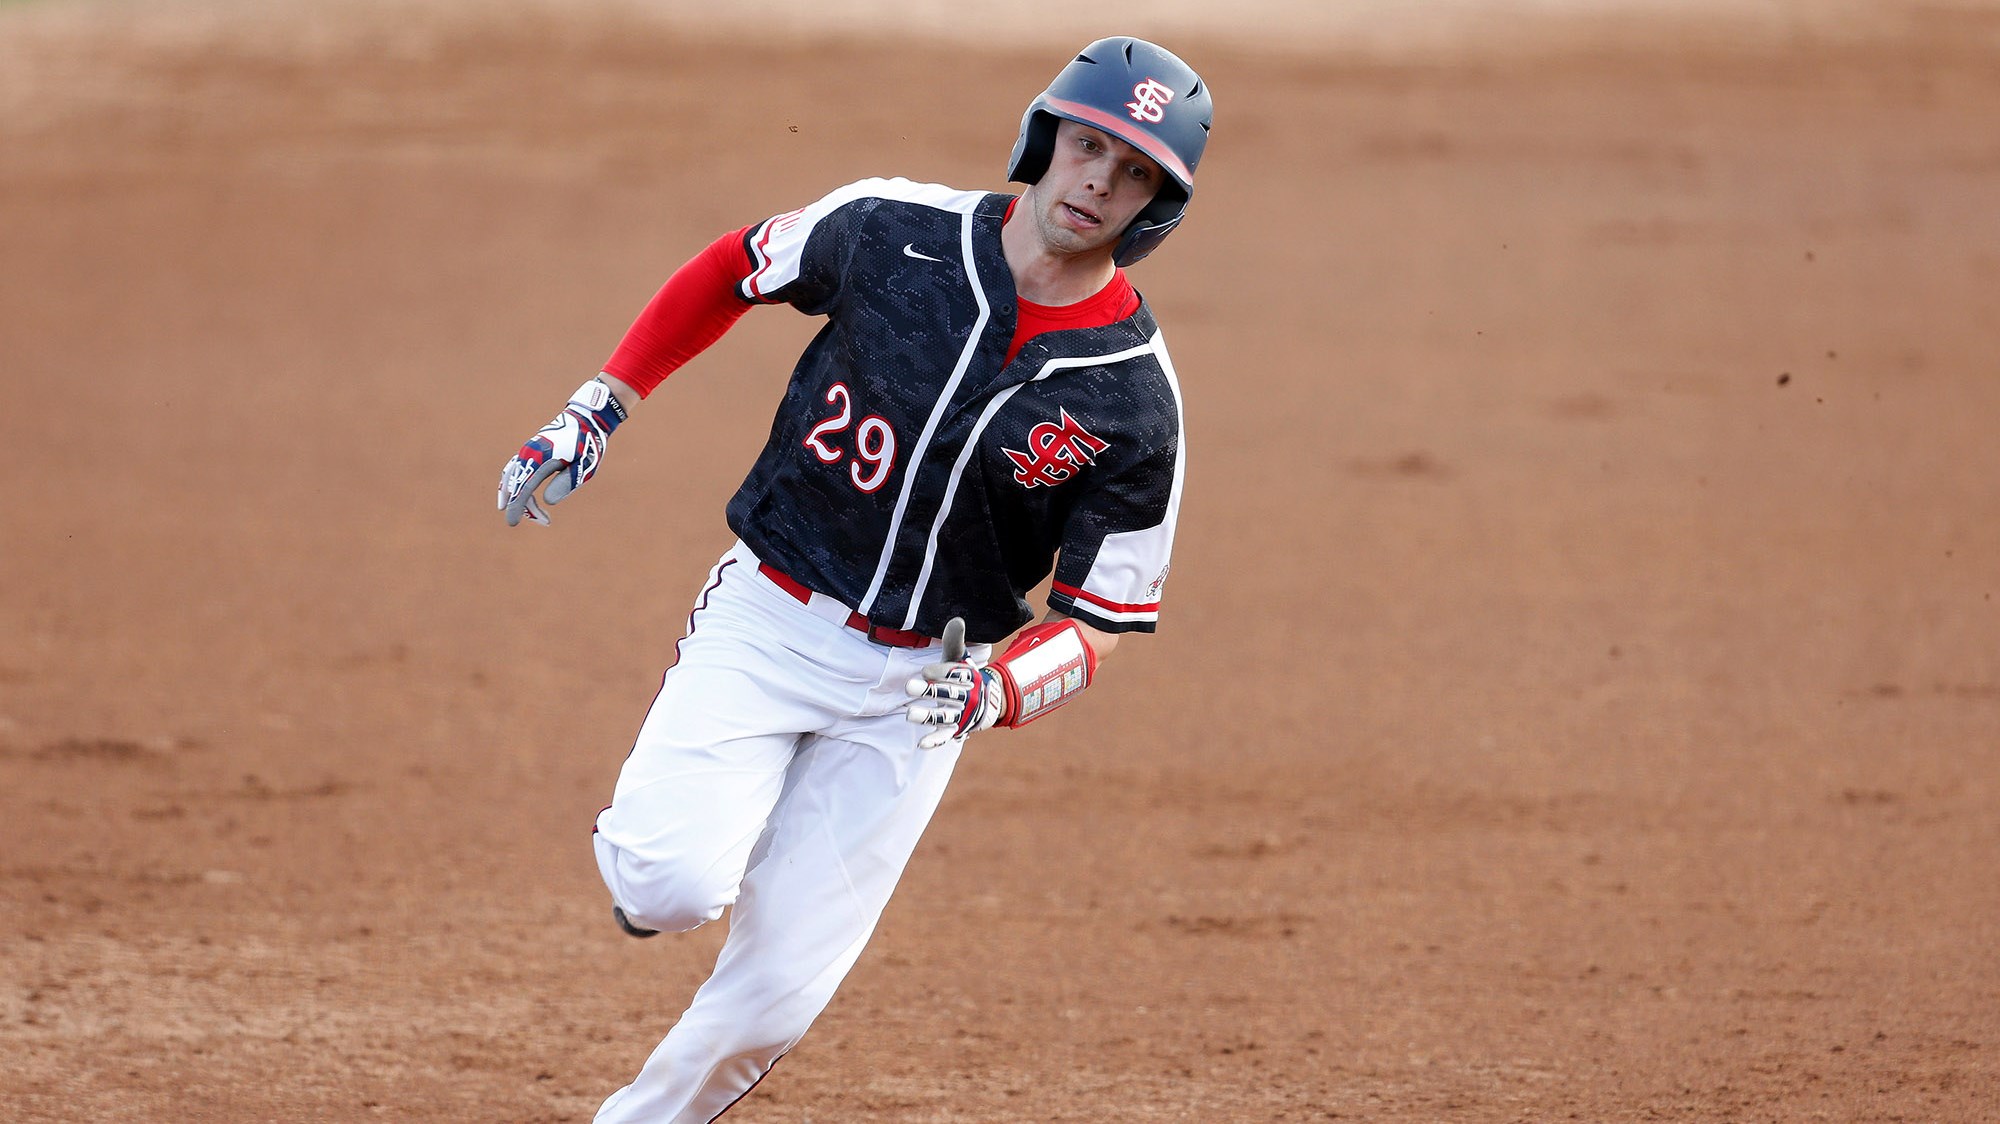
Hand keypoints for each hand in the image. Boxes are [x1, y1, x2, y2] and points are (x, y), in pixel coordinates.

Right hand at [498, 378, 626, 525]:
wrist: (585, 419)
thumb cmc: (587, 443)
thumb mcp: (582, 466)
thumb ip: (565, 483)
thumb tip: (547, 501)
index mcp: (541, 458)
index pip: (523, 488)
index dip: (517, 507)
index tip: (512, 523)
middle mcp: (529, 453)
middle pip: (516, 485)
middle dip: (522, 506)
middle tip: (544, 521)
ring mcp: (527, 450)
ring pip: (512, 477)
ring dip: (516, 496)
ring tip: (524, 513)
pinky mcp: (530, 450)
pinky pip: (514, 469)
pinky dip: (511, 484)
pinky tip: (511, 494)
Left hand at [904, 618, 1005, 749]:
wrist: (985, 702)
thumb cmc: (964, 677)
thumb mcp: (960, 659)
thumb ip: (954, 642)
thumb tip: (956, 619)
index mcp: (968, 678)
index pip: (954, 674)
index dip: (940, 672)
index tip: (925, 671)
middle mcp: (966, 697)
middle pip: (948, 694)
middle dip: (929, 691)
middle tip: (908, 687)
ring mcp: (961, 715)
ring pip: (944, 716)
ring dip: (927, 716)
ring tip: (909, 714)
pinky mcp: (955, 730)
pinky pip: (945, 736)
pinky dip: (935, 741)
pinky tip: (921, 744)